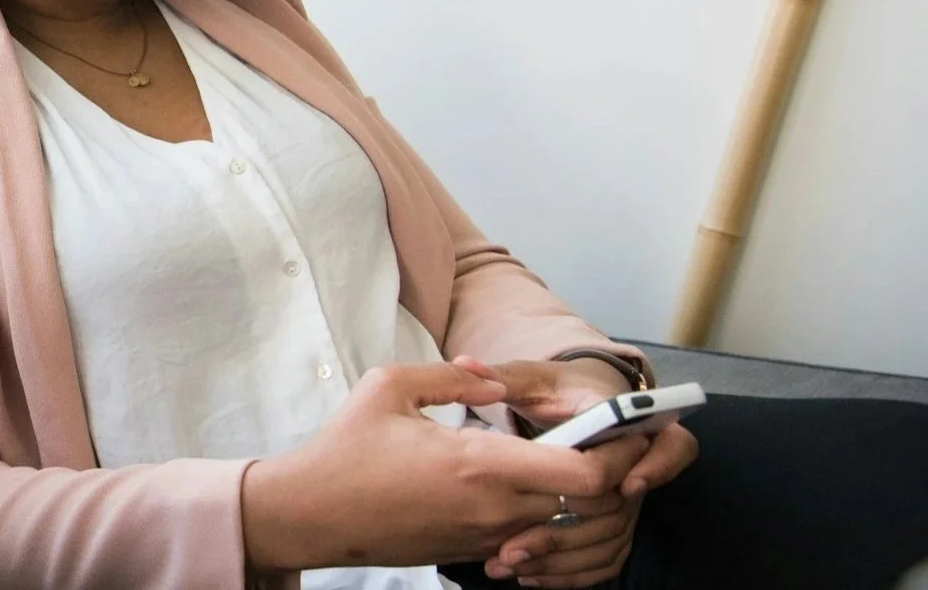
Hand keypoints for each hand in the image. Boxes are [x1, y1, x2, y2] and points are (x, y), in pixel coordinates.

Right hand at [240, 363, 648, 572]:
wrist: (311, 515)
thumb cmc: (345, 449)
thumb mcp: (389, 386)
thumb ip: (452, 376)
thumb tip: (493, 382)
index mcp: (480, 464)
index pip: (586, 475)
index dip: (617, 453)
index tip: (619, 429)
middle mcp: (493, 509)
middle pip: (588, 505)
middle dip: (606, 471)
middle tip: (596, 436)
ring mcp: (483, 537)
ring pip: (560, 523)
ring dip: (571, 494)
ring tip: (555, 455)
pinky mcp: (469, 553)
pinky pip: (527, 537)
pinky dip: (538, 515)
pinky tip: (513, 484)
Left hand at [456, 358, 698, 587]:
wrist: (576, 405)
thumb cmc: (557, 390)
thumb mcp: (531, 378)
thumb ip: (501, 374)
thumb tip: (465, 364)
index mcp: (628, 423)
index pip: (670, 444)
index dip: (656, 466)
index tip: (626, 483)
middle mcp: (637, 465)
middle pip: (628, 507)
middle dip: (575, 529)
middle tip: (522, 543)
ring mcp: (627, 499)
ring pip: (612, 540)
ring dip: (563, 557)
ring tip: (511, 561)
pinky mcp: (613, 522)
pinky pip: (604, 557)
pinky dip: (569, 571)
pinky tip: (529, 574)